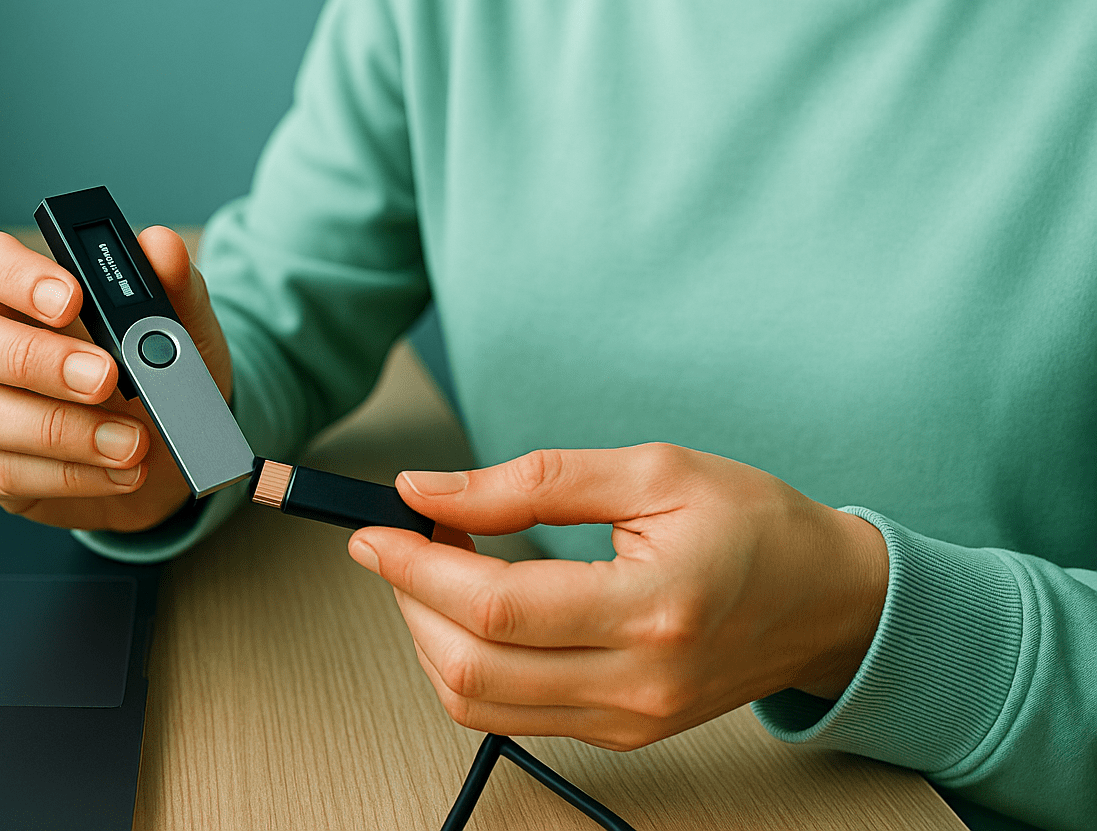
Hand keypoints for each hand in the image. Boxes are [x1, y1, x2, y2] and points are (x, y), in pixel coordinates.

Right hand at [0, 227, 231, 531]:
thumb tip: (161, 246)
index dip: (14, 274)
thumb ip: (175, 288)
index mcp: (26, 297)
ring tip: (133, 441)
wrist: (177, 459)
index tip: (71, 298)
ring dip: (65, 429)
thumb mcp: (186, 333)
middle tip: (106, 377)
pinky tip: (121, 470)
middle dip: (35, 358)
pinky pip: (4, 471)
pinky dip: (72, 475)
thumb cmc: (163, 382)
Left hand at [347, 444, 887, 749]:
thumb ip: (532, 480)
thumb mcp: (651, 470)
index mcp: (654, 609)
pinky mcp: (620, 733)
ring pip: (478, 704)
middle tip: (401, 537)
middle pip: (472, 669)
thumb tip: (431, 489)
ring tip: (436, 564)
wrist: (830, 602)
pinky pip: (511, 716)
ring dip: (429, 634)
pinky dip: (469, 662)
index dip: (416, 566)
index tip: (374, 527)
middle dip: (410, 600)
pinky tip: (474, 606)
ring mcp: (628, 721)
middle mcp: (638, 684)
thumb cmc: (756, 525)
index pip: (497, 608)